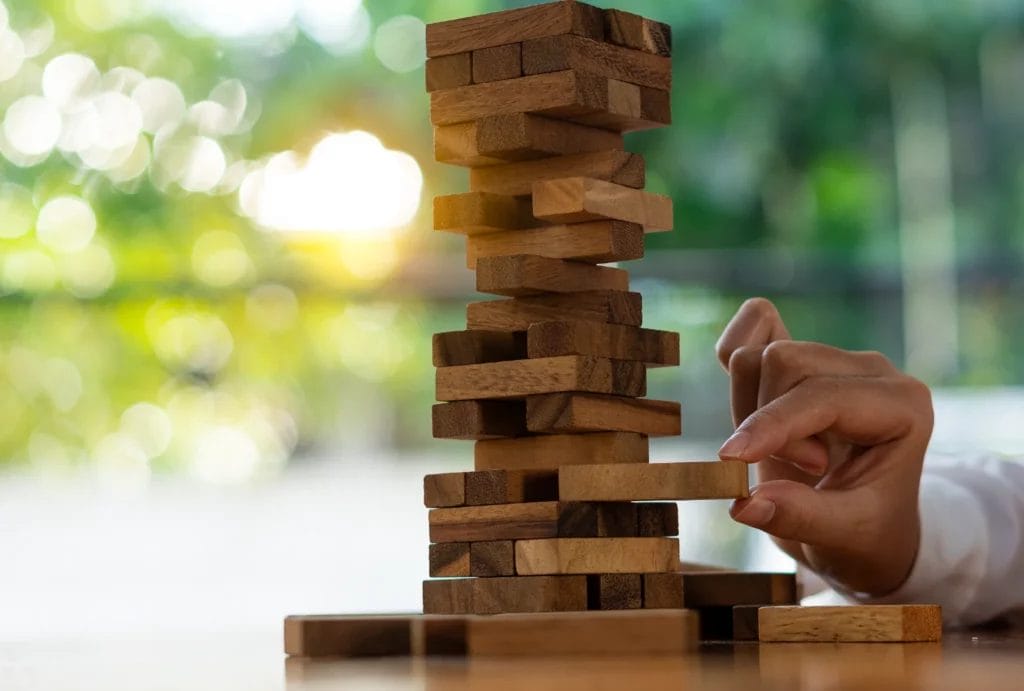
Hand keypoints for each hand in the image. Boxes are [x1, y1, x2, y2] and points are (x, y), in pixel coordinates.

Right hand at [715, 298, 933, 595]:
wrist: (868, 526)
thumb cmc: (866, 532)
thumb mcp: (843, 537)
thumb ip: (799, 517)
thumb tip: (743, 503)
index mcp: (903, 406)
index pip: (821, 395)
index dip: (773, 425)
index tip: (732, 459)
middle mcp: (871, 370)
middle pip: (784, 362)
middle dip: (767, 421)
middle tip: (800, 470)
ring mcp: (834, 358)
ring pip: (760, 354)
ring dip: (751, 408)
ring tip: (784, 451)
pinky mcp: (802, 360)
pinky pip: (755, 326)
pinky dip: (735, 349)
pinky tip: (743, 396)